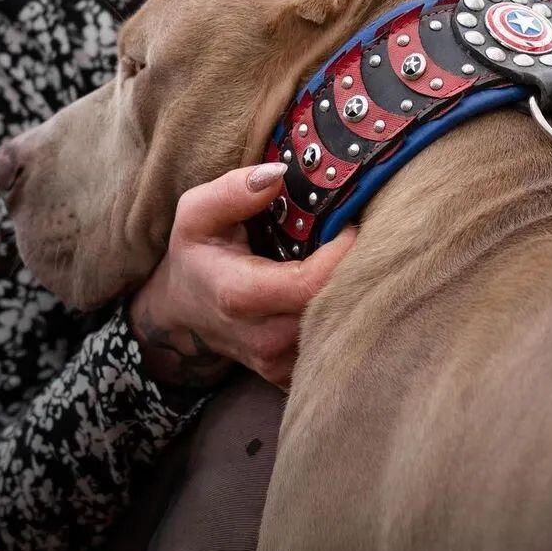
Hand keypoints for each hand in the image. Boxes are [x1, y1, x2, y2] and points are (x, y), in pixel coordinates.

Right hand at [128, 162, 357, 390]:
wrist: (183, 313)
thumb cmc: (196, 256)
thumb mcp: (196, 213)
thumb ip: (233, 191)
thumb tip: (278, 175)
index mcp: (240, 296)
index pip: (311, 284)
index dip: (342, 253)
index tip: (351, 224)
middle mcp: (265, 339)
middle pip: (334, 308)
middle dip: (357, 272)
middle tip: (368, 240)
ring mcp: (281, 363)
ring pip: (340, 329)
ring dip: (354, 293)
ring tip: (354, 263)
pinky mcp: (293, 375)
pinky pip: (335, 346)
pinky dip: (345, 317)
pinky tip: (340, 291)